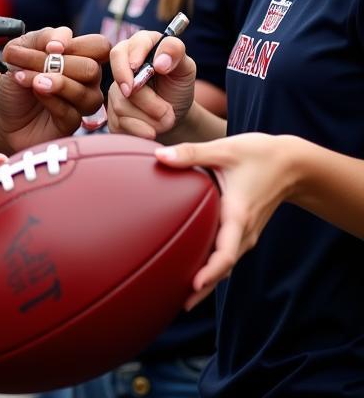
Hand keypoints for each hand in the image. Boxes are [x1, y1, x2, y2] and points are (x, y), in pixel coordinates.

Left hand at [0, 27, 107, 152]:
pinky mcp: (70, 124)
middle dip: (57, 64)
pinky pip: (71, 113)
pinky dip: (50, 99)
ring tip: (30, 80)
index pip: (100, 46)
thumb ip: (41, 38)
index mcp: (80, 56)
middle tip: (26, 63)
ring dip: (55, 83)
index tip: (51, 48)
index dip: (80, 45)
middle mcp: (87, 80)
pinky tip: (35, 92)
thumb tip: (60, 42)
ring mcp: (80, 104)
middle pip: (92, 69)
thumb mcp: (20, 49)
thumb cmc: (16, 76)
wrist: (0, 110)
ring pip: (86, 93)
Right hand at [106, 30, 195, 139]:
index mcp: (136, 49)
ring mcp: (114, 92)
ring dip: (149, 117)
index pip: (122, 49)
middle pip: (119, 78)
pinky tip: (152, 130)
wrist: (175, 115)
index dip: (130, 58)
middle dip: (142, 97)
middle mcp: (120, 69)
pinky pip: (119, 123)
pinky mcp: (112, 115)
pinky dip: (140, 130)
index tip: (139, 68)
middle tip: (163, 110)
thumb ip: (176, 53)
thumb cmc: (178, 87)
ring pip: (121, 104)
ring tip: (168, 118)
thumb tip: (159, 62)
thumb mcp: (185, 67)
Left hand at [154, 133, 296, 308]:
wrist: (292, 164)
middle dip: (202, 287)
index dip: (210, 271)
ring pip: (226, 265)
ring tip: (179, 296)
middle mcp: (244, 231)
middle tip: (174, 303)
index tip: (193, 285)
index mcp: (238, 214)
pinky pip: (228, 255)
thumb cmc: (258, 154)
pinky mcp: (245, 232)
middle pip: (223, 267)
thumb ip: (191, 154)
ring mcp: (246, 234)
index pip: (226, 252)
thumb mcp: (224, 149)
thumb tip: (159, 157)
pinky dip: (213, 267)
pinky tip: (193, 271)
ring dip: (206, 280)